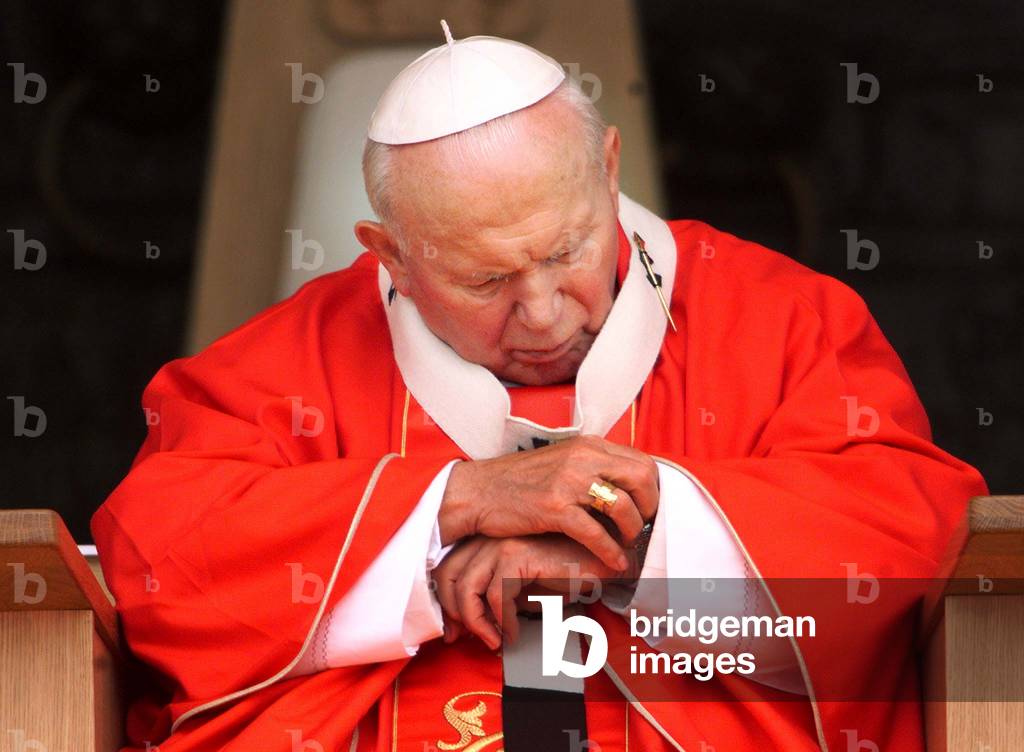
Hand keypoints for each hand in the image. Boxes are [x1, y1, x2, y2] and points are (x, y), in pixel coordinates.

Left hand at [433, 534, 618, 648]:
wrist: (603, 560)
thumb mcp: (522, 589)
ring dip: (476, 622)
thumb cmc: (565, 574)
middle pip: (447, 575)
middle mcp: (488, 537)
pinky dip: (501, 621)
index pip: (447, 569)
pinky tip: (513, 633)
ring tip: (493, 640)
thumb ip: (495, 598)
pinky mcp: (517, 555)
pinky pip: (495, 596)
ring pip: (466, 588)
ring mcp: (502, 543)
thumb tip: (472, 624)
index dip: (444, 603)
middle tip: (462, 639)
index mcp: (485, 540)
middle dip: (451, 614)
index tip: (454, 631)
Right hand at [438, 435, 658, 570]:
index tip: (647, 509)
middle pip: (641, 480)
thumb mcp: (562, 463)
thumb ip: (593, 468)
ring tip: (625, 543)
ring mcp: (568, 482)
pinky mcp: (554, 507)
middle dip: (649, 508)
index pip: (642, 462)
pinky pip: (596, 533)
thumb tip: (625, 490)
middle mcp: (583, 458)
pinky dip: (610, 552)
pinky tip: (614, 563)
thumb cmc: (519, 482)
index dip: (652, 489)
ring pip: (623, 507)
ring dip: (630, 531)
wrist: (478, 491)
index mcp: (588, 445)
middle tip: (641, 527)